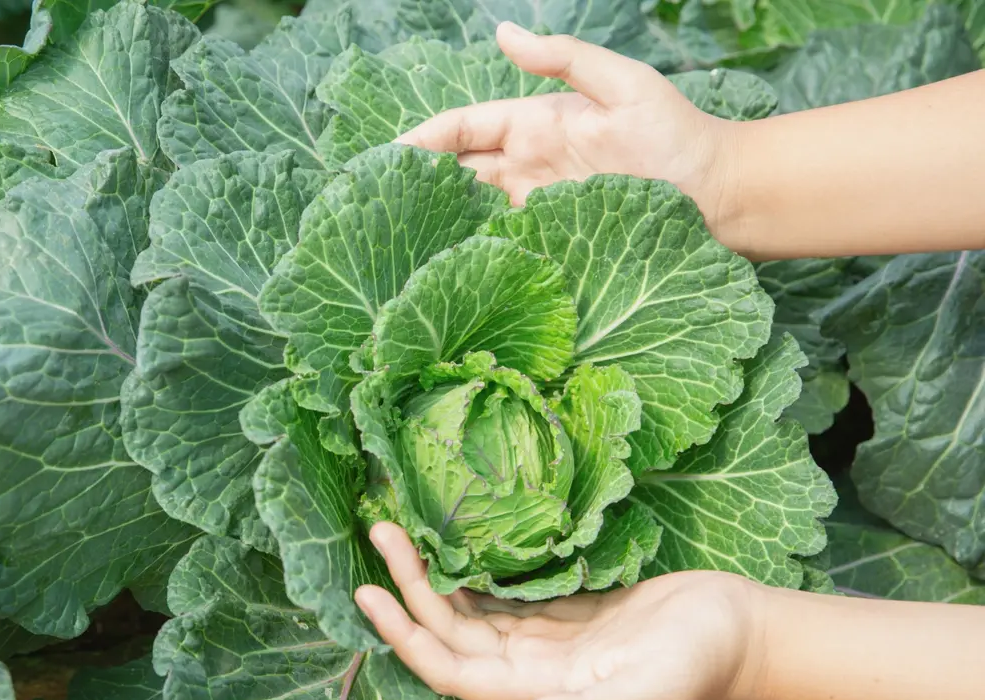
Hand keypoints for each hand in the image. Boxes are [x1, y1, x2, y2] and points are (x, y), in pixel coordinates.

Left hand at [354, 522, 763, 699]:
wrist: (739, 630)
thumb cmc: (698, 662)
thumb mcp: (643, 693)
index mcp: (539, 691)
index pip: (452, 669)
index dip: (406, 636)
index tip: (369, 592)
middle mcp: (531, 669)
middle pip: (451, 634)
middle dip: (410, 591)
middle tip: (380, 534)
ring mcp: (545, 641)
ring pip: (471, 614)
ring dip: (433, 580)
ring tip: (401, 534)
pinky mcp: (562, 614)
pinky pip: (501, 597)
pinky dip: (471, 574)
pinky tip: (452, 547)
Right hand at [396, 22, 738, 239]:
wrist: (720, 196)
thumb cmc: (677, 134)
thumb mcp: (623, 84)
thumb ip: (563, 59)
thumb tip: (504, 33)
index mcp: (534, 124)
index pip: (462, 130)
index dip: (422, 142)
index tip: (386, 159)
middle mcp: (528, 167)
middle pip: (457, 176)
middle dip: (417, 188)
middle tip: (375, 209)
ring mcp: (540, 207)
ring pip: (474, 216)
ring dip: (440, 227)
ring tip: (401, 246)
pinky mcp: (556, 242)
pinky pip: (507, 246)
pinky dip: (477, 254)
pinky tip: (452, 268)